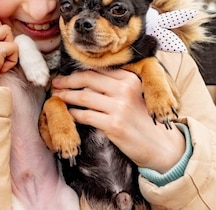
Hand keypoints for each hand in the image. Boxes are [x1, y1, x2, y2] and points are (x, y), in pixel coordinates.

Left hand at [52, 69, 184, 172]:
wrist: (160, 146)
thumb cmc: (144, 120)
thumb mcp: (135, 95)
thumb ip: (115, 85)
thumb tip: (84, 79)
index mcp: (130, 79)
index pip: (98, 70)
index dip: (78, 72)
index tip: (66, 75)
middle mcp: (125, 89)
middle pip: (88, 79)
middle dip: (67, 81)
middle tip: (55, 83)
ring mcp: (119, 107)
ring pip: (84, 97)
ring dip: (66, 96)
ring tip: (57, 97)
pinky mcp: (114, 125)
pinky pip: (86, 115)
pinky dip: (74, 113)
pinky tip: (68, 113)